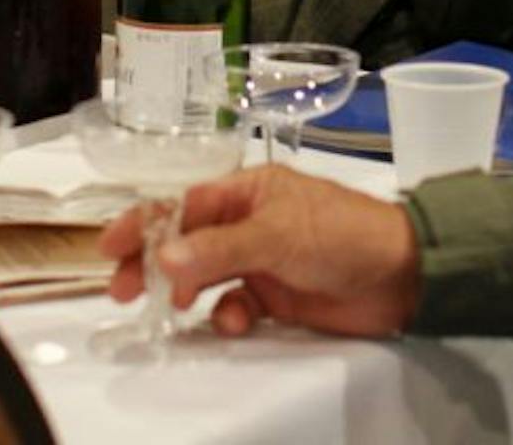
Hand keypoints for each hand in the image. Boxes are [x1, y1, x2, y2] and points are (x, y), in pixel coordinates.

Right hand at [100, 166, 421, 337]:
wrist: (401, 275)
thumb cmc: (344, 233)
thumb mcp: (279, 234)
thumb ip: (219, 248)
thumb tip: (162, 258)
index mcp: (250, 190)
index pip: (184, 202)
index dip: (145, 222)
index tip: (110, 248)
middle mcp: (250, 222)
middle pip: (186, 242)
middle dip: (155, 264)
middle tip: (124, 292)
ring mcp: (261, 260)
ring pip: (206, 277)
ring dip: (188, 293)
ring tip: (177, 310)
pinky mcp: (275, 295)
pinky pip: (234, 307)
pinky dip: (226, 317)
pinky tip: (233, 321)